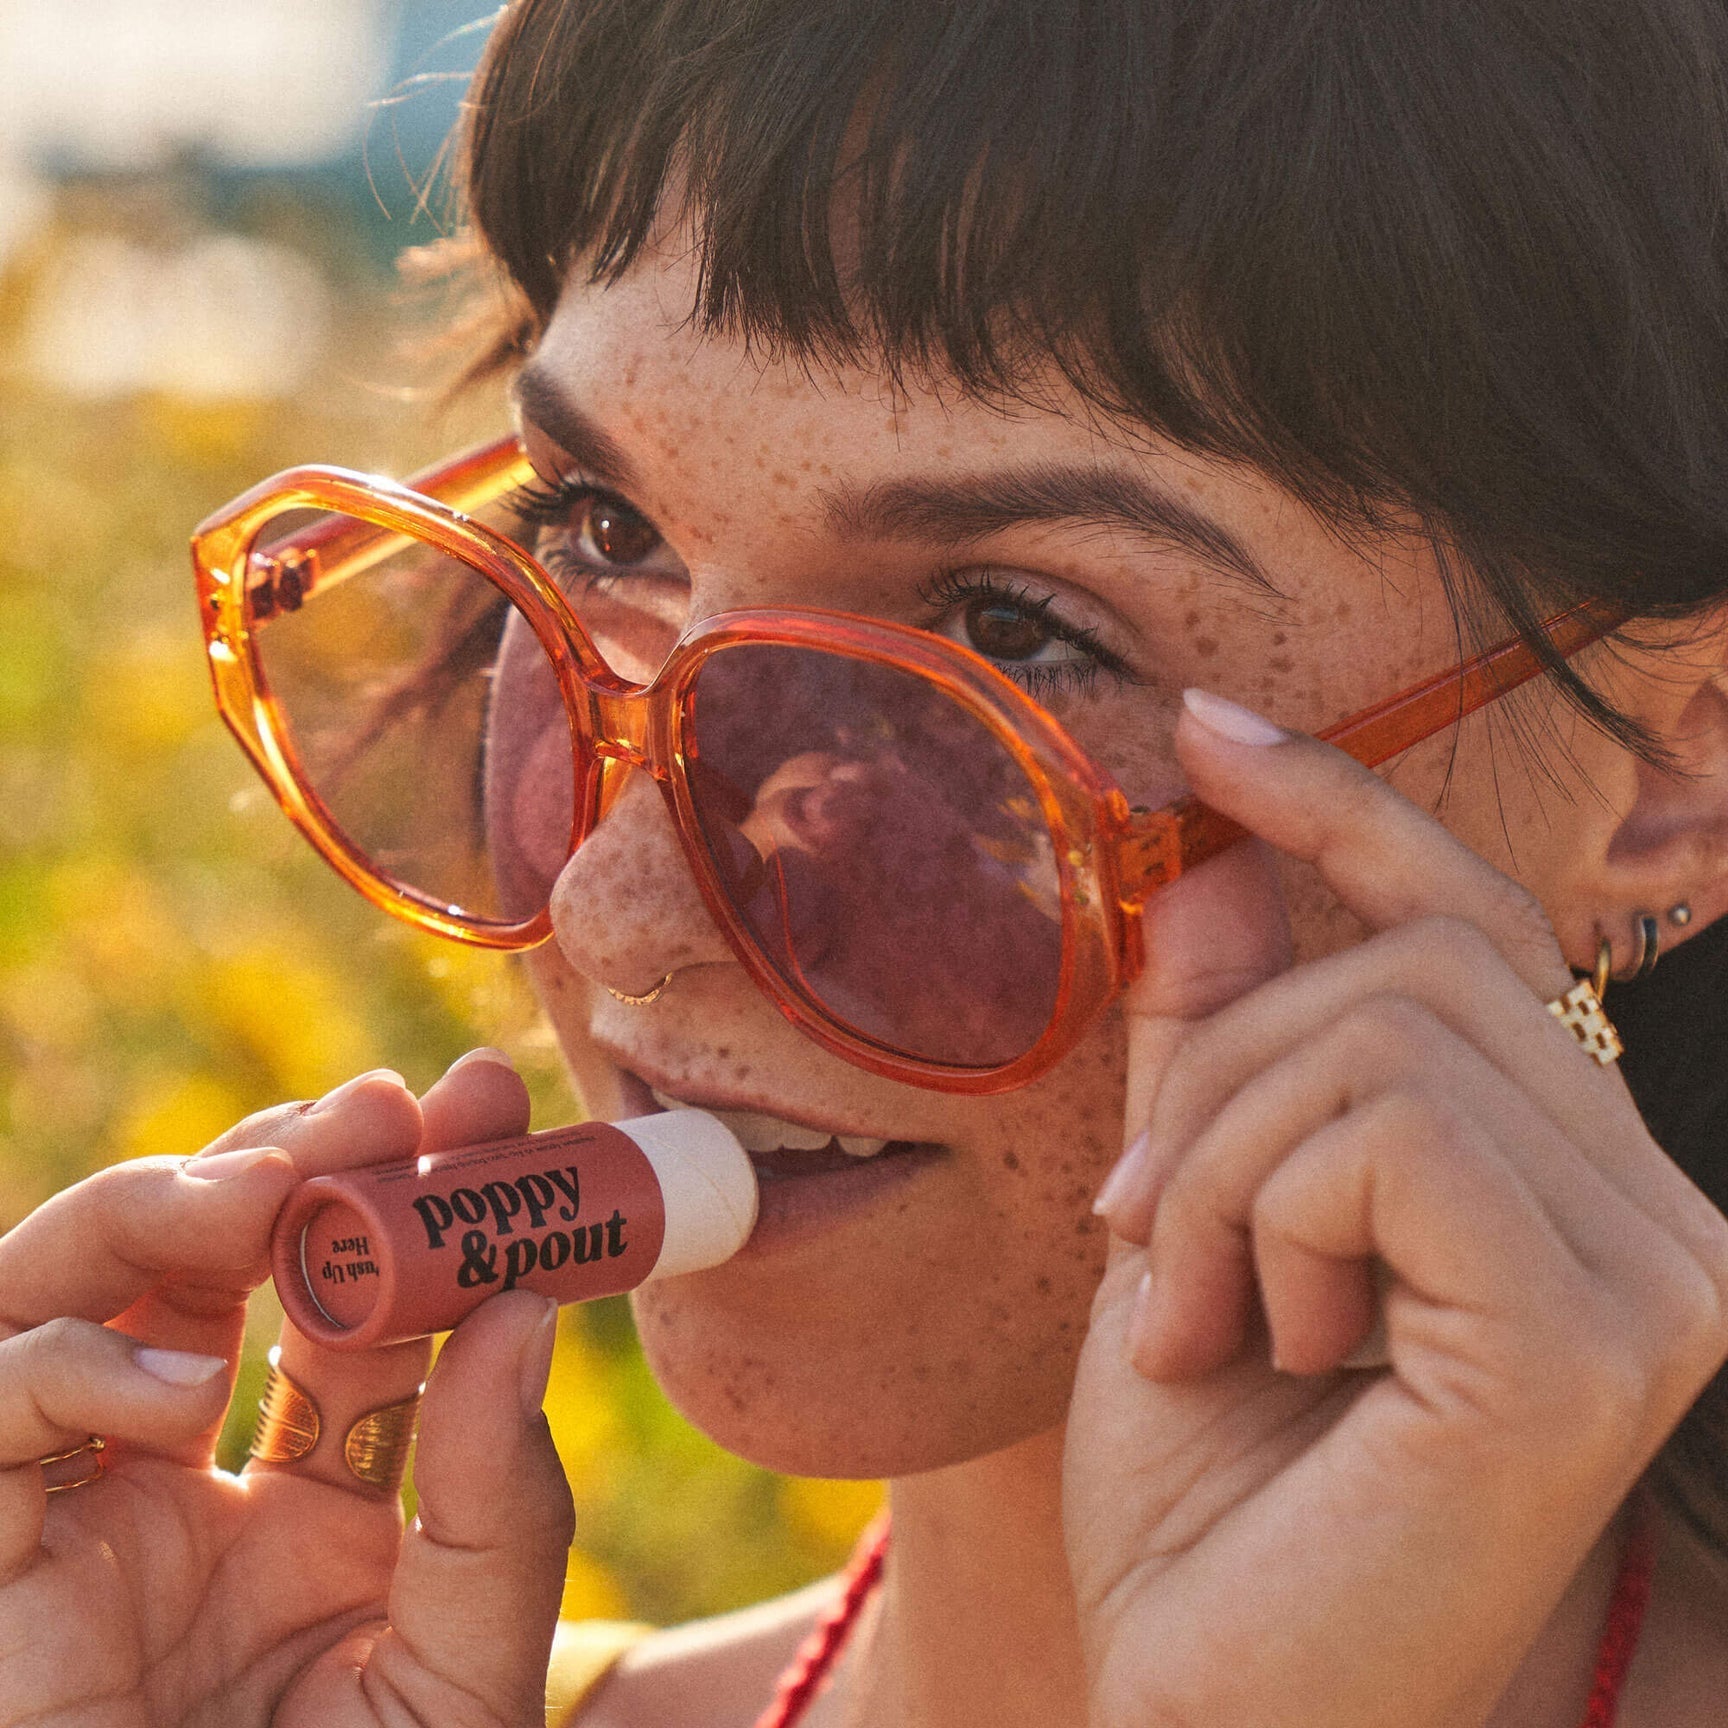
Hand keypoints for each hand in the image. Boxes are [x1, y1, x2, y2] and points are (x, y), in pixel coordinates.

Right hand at [0, 1052, 574, 1727]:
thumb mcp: (463, 1680)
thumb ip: (501, 1512)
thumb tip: (530, 1316)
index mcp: (325, 1508)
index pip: (366, 1308)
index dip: (422, 1202)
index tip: (483, 1105)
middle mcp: (197, 1490)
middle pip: (218, 1267)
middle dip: (297, 1162)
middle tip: (386, 1106)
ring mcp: (81, 1518)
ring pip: (77, 1292)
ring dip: (171, 1210)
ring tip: (275, 1191)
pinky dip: (64, 1363)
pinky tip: (175, 1386)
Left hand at [1065, 696, 1727, 1727]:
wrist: (1207, 1703)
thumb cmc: (1205, 1483)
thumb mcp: (1190, 1214)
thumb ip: (1218, 1042)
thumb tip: (1219, 862)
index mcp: (1569, 1187)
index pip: (1474, 930)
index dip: (1342, 806)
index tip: (1202, 727)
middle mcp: (1662, 1218)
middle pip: (1410, 964)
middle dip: (1219, 1072)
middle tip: (1140, 1226)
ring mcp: (1655, 1276)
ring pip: (1386, 1029)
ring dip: (1220, 1156)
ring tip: (1188, 1306)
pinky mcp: (1594, 1334)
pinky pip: (1388, 1129)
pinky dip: (1260, 1210)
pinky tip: (1248, 1341)